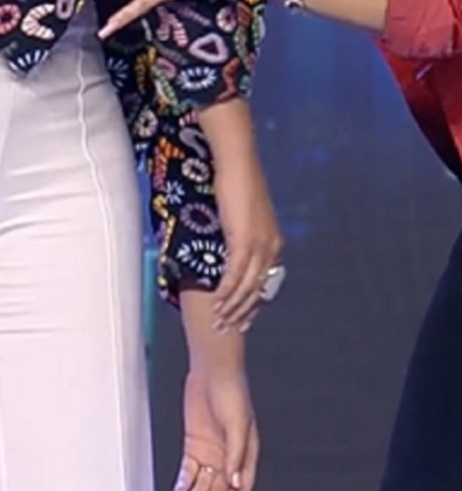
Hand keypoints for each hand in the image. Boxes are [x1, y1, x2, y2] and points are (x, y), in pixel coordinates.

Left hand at [173, 366, 258, 490]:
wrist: (212, 369)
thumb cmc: (232, 391)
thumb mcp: (237, 424)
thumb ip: (235, 455)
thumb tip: (234, 483)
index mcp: (246, 452)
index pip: (240, 486)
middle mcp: (228, 454)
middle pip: (219, 487)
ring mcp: (211, 449)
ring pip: (203, 481)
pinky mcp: (195, 442)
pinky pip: (189, 468)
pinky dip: (184, 481)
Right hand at [211, 128, 283, 330]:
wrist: (238, 162)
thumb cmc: (237, 181)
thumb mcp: (242, 213)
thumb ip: (240, 231)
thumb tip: (227, 242)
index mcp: (274, 242)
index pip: (265, 281)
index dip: (253, 302)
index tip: (243, 318)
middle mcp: (271, 247)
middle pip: (258, 289)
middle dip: (243, 311)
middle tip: (229, 328)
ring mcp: (259, 245)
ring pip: (246, 287)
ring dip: (232, 307)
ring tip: (219, 322)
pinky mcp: (244, 241)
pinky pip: (234, 275)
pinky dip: (225, 292)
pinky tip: (216, 303)